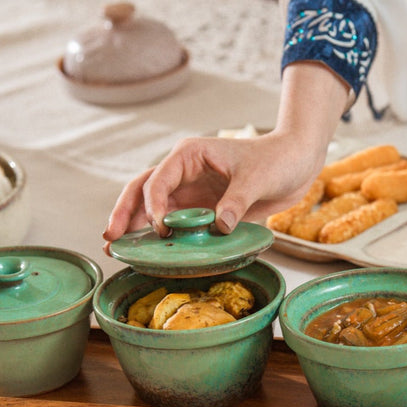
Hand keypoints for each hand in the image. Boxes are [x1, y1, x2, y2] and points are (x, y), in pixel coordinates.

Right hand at [102, 129, 325, 247]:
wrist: (296, 162)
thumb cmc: (277, 159)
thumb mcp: (257, 178)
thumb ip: (236, 202)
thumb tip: (218, 227)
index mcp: (190, 155)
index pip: (159, 178)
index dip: (153, 204)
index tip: (160, 229)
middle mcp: (183, 172)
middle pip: (143, 190)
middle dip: (125, 213)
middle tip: (110, 237)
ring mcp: (191, 191)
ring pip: (153, 207)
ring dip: (135, 226)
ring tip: (116, 249)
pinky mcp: (201, 208)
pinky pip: (176, 223)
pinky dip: (161, 236)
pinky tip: (149, 252)